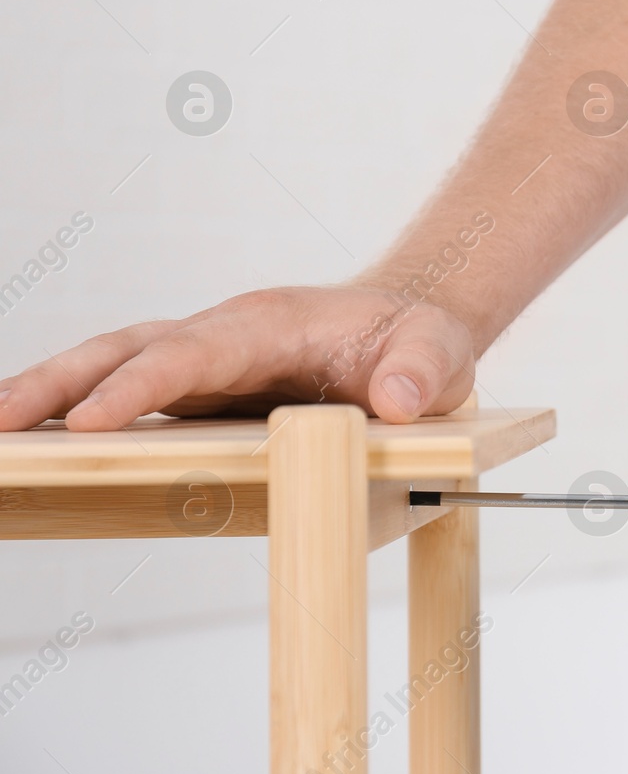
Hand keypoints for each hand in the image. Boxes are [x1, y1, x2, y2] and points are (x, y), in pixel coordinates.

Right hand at [0, 286, 476, 430]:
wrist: (411, 333)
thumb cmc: (420, 342)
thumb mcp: (441, 353)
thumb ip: (423, 370)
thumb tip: (399, 401)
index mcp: (270, 323)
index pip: (193, 352)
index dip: (142, 385)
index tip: (92, 423)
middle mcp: (222, 337)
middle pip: (124, 350)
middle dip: (57, 385)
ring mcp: (203, 364)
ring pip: (109, 369)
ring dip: (46, 399)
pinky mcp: (198, 393)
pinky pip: (126, 398)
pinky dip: (74, 415)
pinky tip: (33, 450)